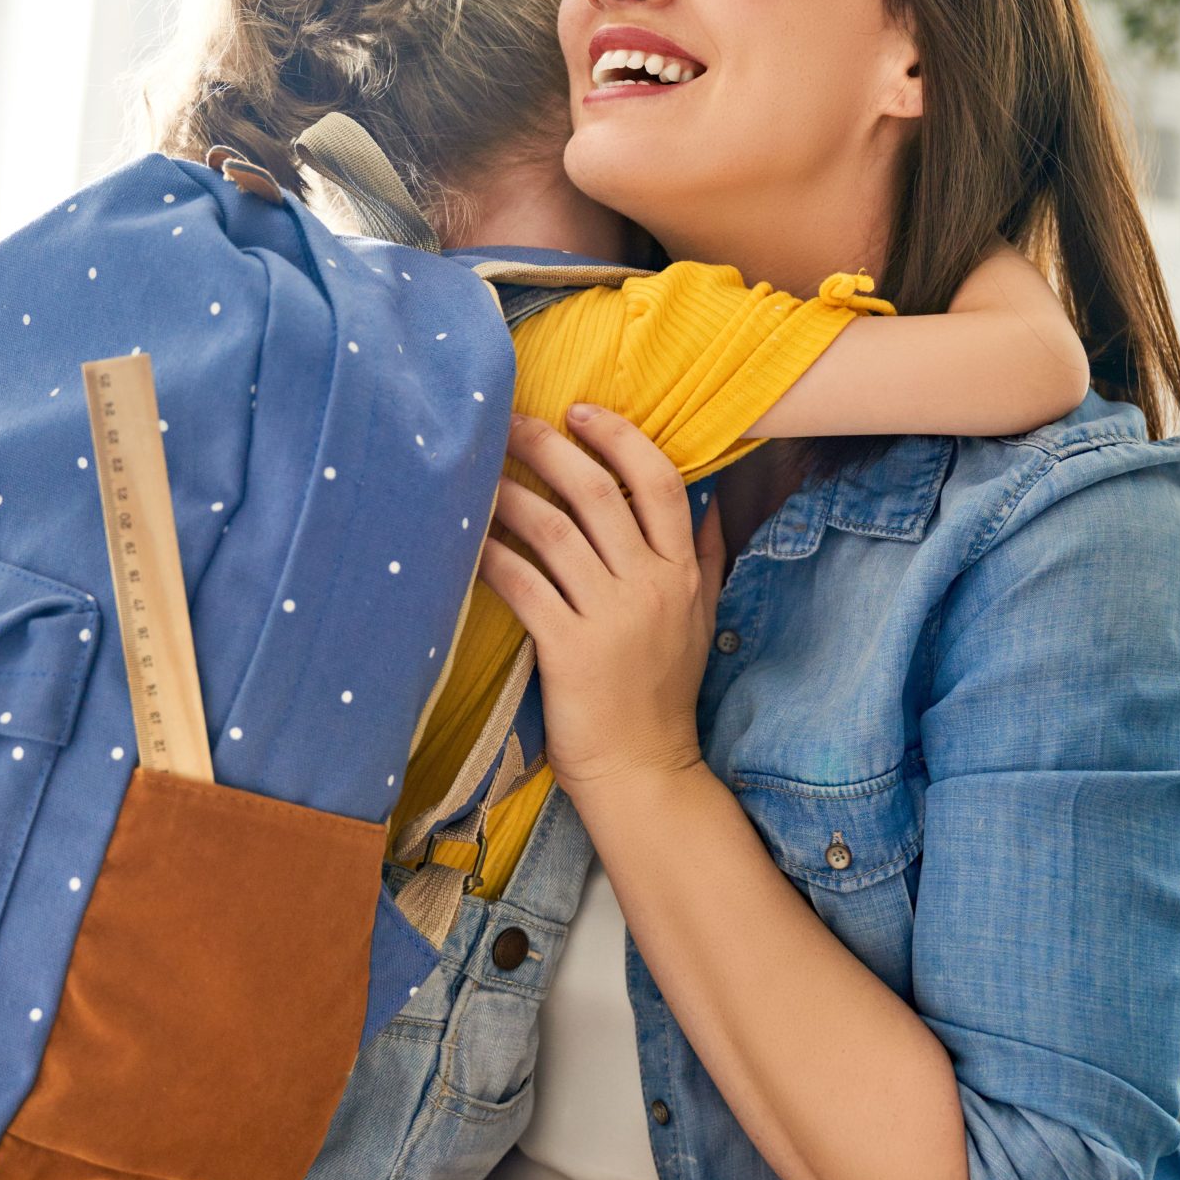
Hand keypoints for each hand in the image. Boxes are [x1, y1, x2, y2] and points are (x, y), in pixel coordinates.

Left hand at [478, 405, 729, 797]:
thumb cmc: (663, 692)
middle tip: (511, 423)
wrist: (644, 769)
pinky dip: (492, 556)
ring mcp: (610, 617)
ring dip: (511, 494)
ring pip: (554, 531)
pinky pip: (523, 585)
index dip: (620, 437)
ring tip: (479, 473)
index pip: (660, 482)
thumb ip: (705, 557)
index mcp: (681, 572)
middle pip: (598, 493)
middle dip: (550, 448)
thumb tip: (711, 501)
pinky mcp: (568, 649)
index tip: (580, 411)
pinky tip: (468, 539)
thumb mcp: (702, 619)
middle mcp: (649, 585)